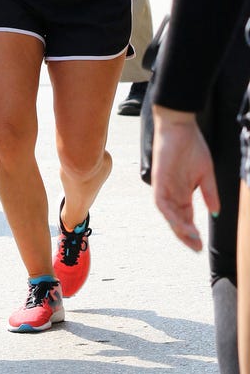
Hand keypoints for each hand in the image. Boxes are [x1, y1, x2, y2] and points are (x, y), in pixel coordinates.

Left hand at [151, 106, 219, 251]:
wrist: (180, 126)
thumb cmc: (192, 146)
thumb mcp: (206, 173)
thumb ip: (209, 193)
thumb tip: (216, 213)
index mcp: (183, 192)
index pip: (186, 217)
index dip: (192, 232)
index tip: (201, 245)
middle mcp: (172, 192)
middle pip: (176, 220)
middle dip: (186, 235)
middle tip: (197, 247)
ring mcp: (164, 187)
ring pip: (168, 215)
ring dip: (179, 228)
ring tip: (192, 239)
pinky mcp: (158, 180)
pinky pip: (161, 202)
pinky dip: (170, 215)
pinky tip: (181, 223)